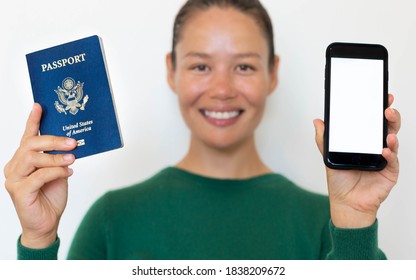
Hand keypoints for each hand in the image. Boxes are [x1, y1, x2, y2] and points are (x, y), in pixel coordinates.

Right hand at [4, 103, 76, 247]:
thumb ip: (58, 158)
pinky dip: (55, 171)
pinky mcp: (19, 191)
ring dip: (55, 157)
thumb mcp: (58, 172)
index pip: (27, 137)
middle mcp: (15, 166)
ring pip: (33, 158)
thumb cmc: (50, 197)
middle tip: (72, 141)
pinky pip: (38, 176)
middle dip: (53, 140)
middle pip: (30, 145)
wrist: (47, 224)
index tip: (39, 106)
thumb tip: (70, 144)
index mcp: (23, 160)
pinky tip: (68, 172)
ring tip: (72, 158)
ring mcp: (14, 179)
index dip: (33, 121)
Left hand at [313, 94, 399, 227]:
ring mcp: (385, 158)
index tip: (381, 96)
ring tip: (387, 123)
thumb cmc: (340, 180)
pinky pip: (392, 160)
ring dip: (392, 130)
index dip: (378, 108)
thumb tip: (317, 121)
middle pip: (388, 126)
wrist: (346, 202)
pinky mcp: (390, 171)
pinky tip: (384, 150)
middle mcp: (377, 146)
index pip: (373, 121)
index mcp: (365, 141)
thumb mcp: (329, 156)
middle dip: (389, 114)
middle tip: (386, 107)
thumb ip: (324, 139)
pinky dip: (389, 153)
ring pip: (394, 140)